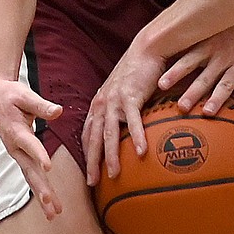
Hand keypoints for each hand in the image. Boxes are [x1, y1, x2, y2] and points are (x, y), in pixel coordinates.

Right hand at [0, 75, 64, 218]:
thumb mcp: (25, 95)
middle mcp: (15, 147)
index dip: (38, 154)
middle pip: (30, 170)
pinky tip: (50, 205)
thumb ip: (42, 105)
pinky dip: (41, 190)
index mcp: (16, 131)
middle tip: (52, 205)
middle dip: (41, 188)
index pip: (29, 144)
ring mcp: (17, 154)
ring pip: (31, 178)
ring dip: (42, 196)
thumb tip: (59, 111)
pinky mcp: (21, 157)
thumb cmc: (12, 95)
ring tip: (54, 214)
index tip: (48, 167)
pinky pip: (31, 176)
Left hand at [83, 37, 167, 184]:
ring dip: (111, 156)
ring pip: (110, 133)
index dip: (87, 154)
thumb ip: (121, 111)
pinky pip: (133, 121)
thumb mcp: (123, 93)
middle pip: (94, 139)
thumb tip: (127, 129)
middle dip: (92, 163)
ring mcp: (115, 101)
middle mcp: (102, 104)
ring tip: (113, 175)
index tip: (89, 172)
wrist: (146, 50)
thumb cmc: (138, 71)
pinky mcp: (130, 96)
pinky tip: (140, 153)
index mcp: (99, 105)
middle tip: (92, 184)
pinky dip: (136, 138)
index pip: (88, 134)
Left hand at [157, 3, 233, 122]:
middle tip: (181, 106)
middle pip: (204, 77)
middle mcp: (222, 55)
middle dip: (192, 92)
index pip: (187, 61)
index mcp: (208, 46)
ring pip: (226, 84)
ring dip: (218, 99)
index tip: (160, 85)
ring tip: (209, 112)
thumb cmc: (231, 20)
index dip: (174, 73)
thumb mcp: (210, 27)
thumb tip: (167, 54)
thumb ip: (193, 43)